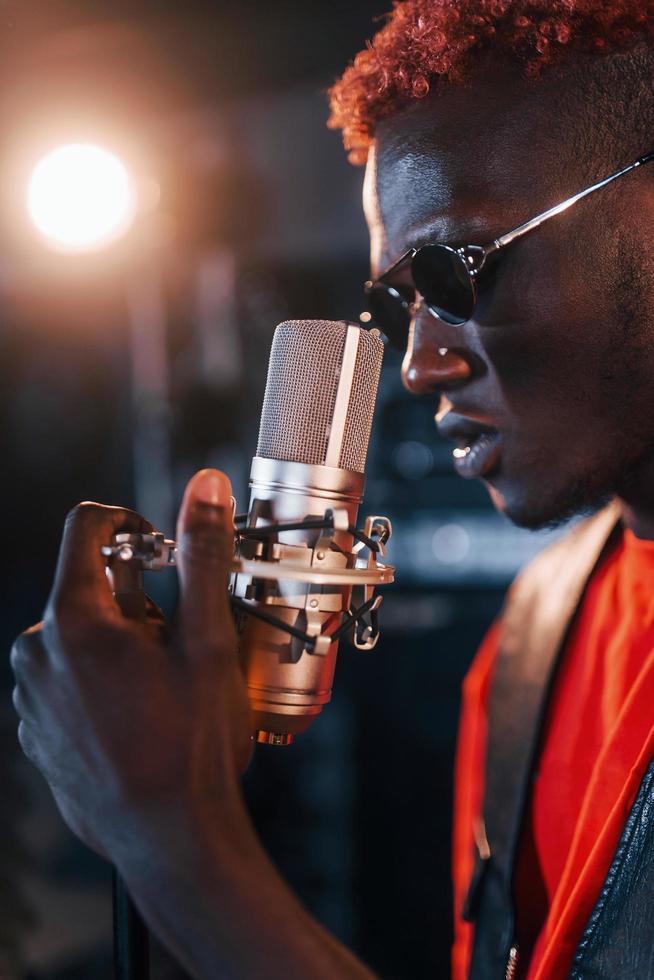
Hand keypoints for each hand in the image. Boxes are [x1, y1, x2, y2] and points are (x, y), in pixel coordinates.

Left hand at [10, 469, 252, 861]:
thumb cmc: (192, 744)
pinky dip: (99, 681)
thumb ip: (201, 555)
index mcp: (75, 619)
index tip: (161, 551)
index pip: (86, 527)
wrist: (170, 839)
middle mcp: (37, 651)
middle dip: (134, 599)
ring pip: (77, 635)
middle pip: (86, 585)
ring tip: (160, 689)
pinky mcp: (35, 729)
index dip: (129, 524)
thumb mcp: (208, 640)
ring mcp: (30, 695)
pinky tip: (137, 717)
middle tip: (176, 642)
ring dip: (117, 643)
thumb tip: (203, 487)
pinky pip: (65, 679)